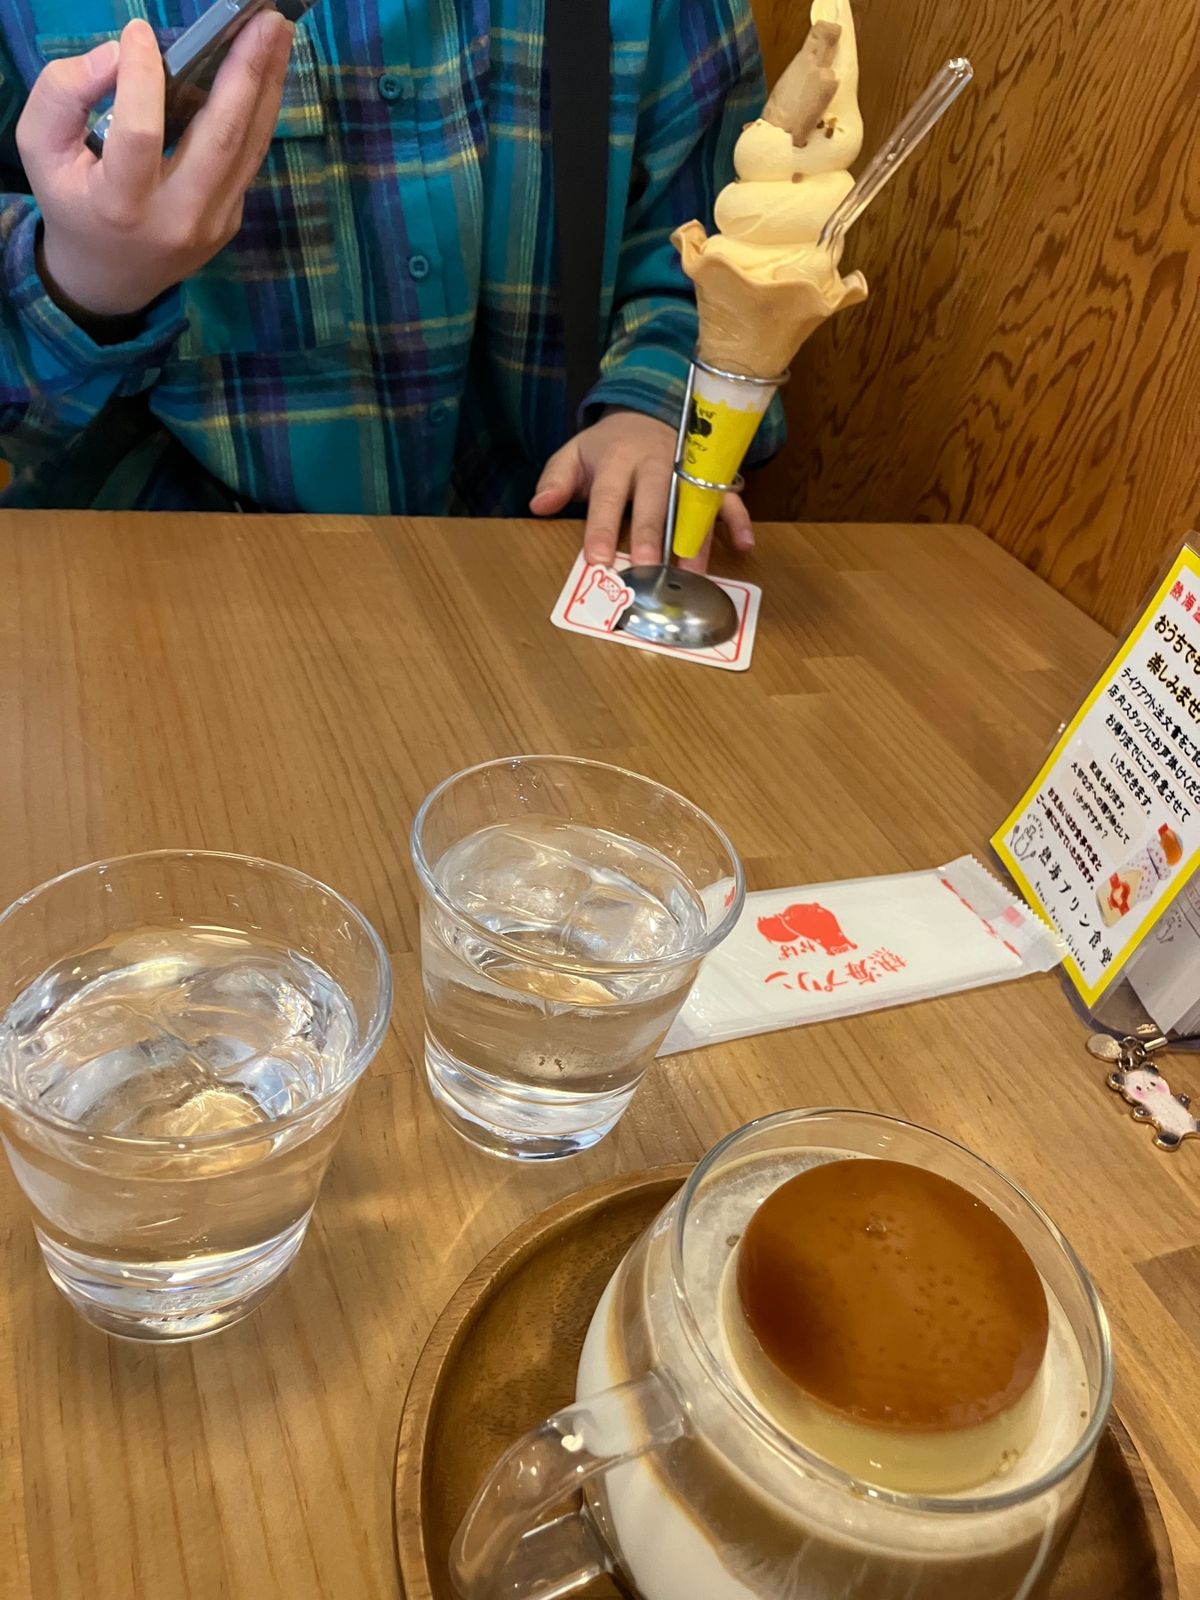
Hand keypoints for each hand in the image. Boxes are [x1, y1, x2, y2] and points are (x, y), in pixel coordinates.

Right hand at [18, 12, 293, 322]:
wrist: (110, 277)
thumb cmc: (73, 201)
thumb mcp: (41, 150)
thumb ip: (63, 95)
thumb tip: (118, 54)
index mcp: (121, 206)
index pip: (141, 133)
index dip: (142, 78)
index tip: (139, 32)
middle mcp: (176, 218)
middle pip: (220, 138)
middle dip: (245, 72)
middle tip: (263, 20)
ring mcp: (212, 223)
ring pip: (248, 147)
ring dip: (267, 84)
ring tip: (275, 32)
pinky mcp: (230, 219)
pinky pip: (247, 157)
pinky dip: (257, 110)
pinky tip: (262, 70)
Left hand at [530, 407, 753, 572]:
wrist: (648, 412)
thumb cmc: (608, 446)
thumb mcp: (574, 454)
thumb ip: (556, 479)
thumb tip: (539, 506)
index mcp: (617, 459)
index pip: (607, 496)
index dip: (601, 528)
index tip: (596, 560)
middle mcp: (655, 463)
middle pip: (654, 499)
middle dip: (653, 534)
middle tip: (649, 568)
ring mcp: (686, 469)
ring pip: (692, 503)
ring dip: (695, 538)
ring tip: (693, 573)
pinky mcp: (709, 477)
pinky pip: (727, 497)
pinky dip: (738, 520)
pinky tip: (745, 546)